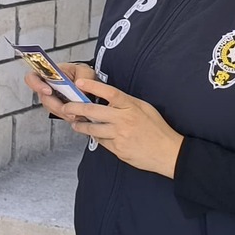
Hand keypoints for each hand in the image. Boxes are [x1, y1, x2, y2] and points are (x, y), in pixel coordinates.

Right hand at [25, 61, 94, 115]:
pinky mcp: (57, 108)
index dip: (37, 85)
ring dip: (63, 112)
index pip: (32, 77)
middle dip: (56, 105)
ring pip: (51, 108)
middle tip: (68, 107)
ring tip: (76, 113)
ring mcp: (51, 99)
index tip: (48, 91)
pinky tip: (77, 115)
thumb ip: (82, 76)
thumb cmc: (82, 74)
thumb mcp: (85, 70)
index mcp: (49, 73)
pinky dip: (68, 115)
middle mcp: (47, 86)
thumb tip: (78, 85)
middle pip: (43, 98)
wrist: (87, 83)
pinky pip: (59, 114)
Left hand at [57, 77, 184, 177]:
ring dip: (80, 126)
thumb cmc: (158, 129)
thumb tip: (108, 99)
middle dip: (75, 108)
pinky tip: (93, 135)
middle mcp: (123, 120)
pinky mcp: (117, 149)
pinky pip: (101, 141)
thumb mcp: (144, 108)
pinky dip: (96, 137)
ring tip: (75, 123)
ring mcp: (119, 135)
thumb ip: (126, 103)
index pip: (109, 92)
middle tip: (66, 107)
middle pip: (93, 111)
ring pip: (92, 129)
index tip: (80, 82)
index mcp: (131, 106)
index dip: (93, 86)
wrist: (169, 152)